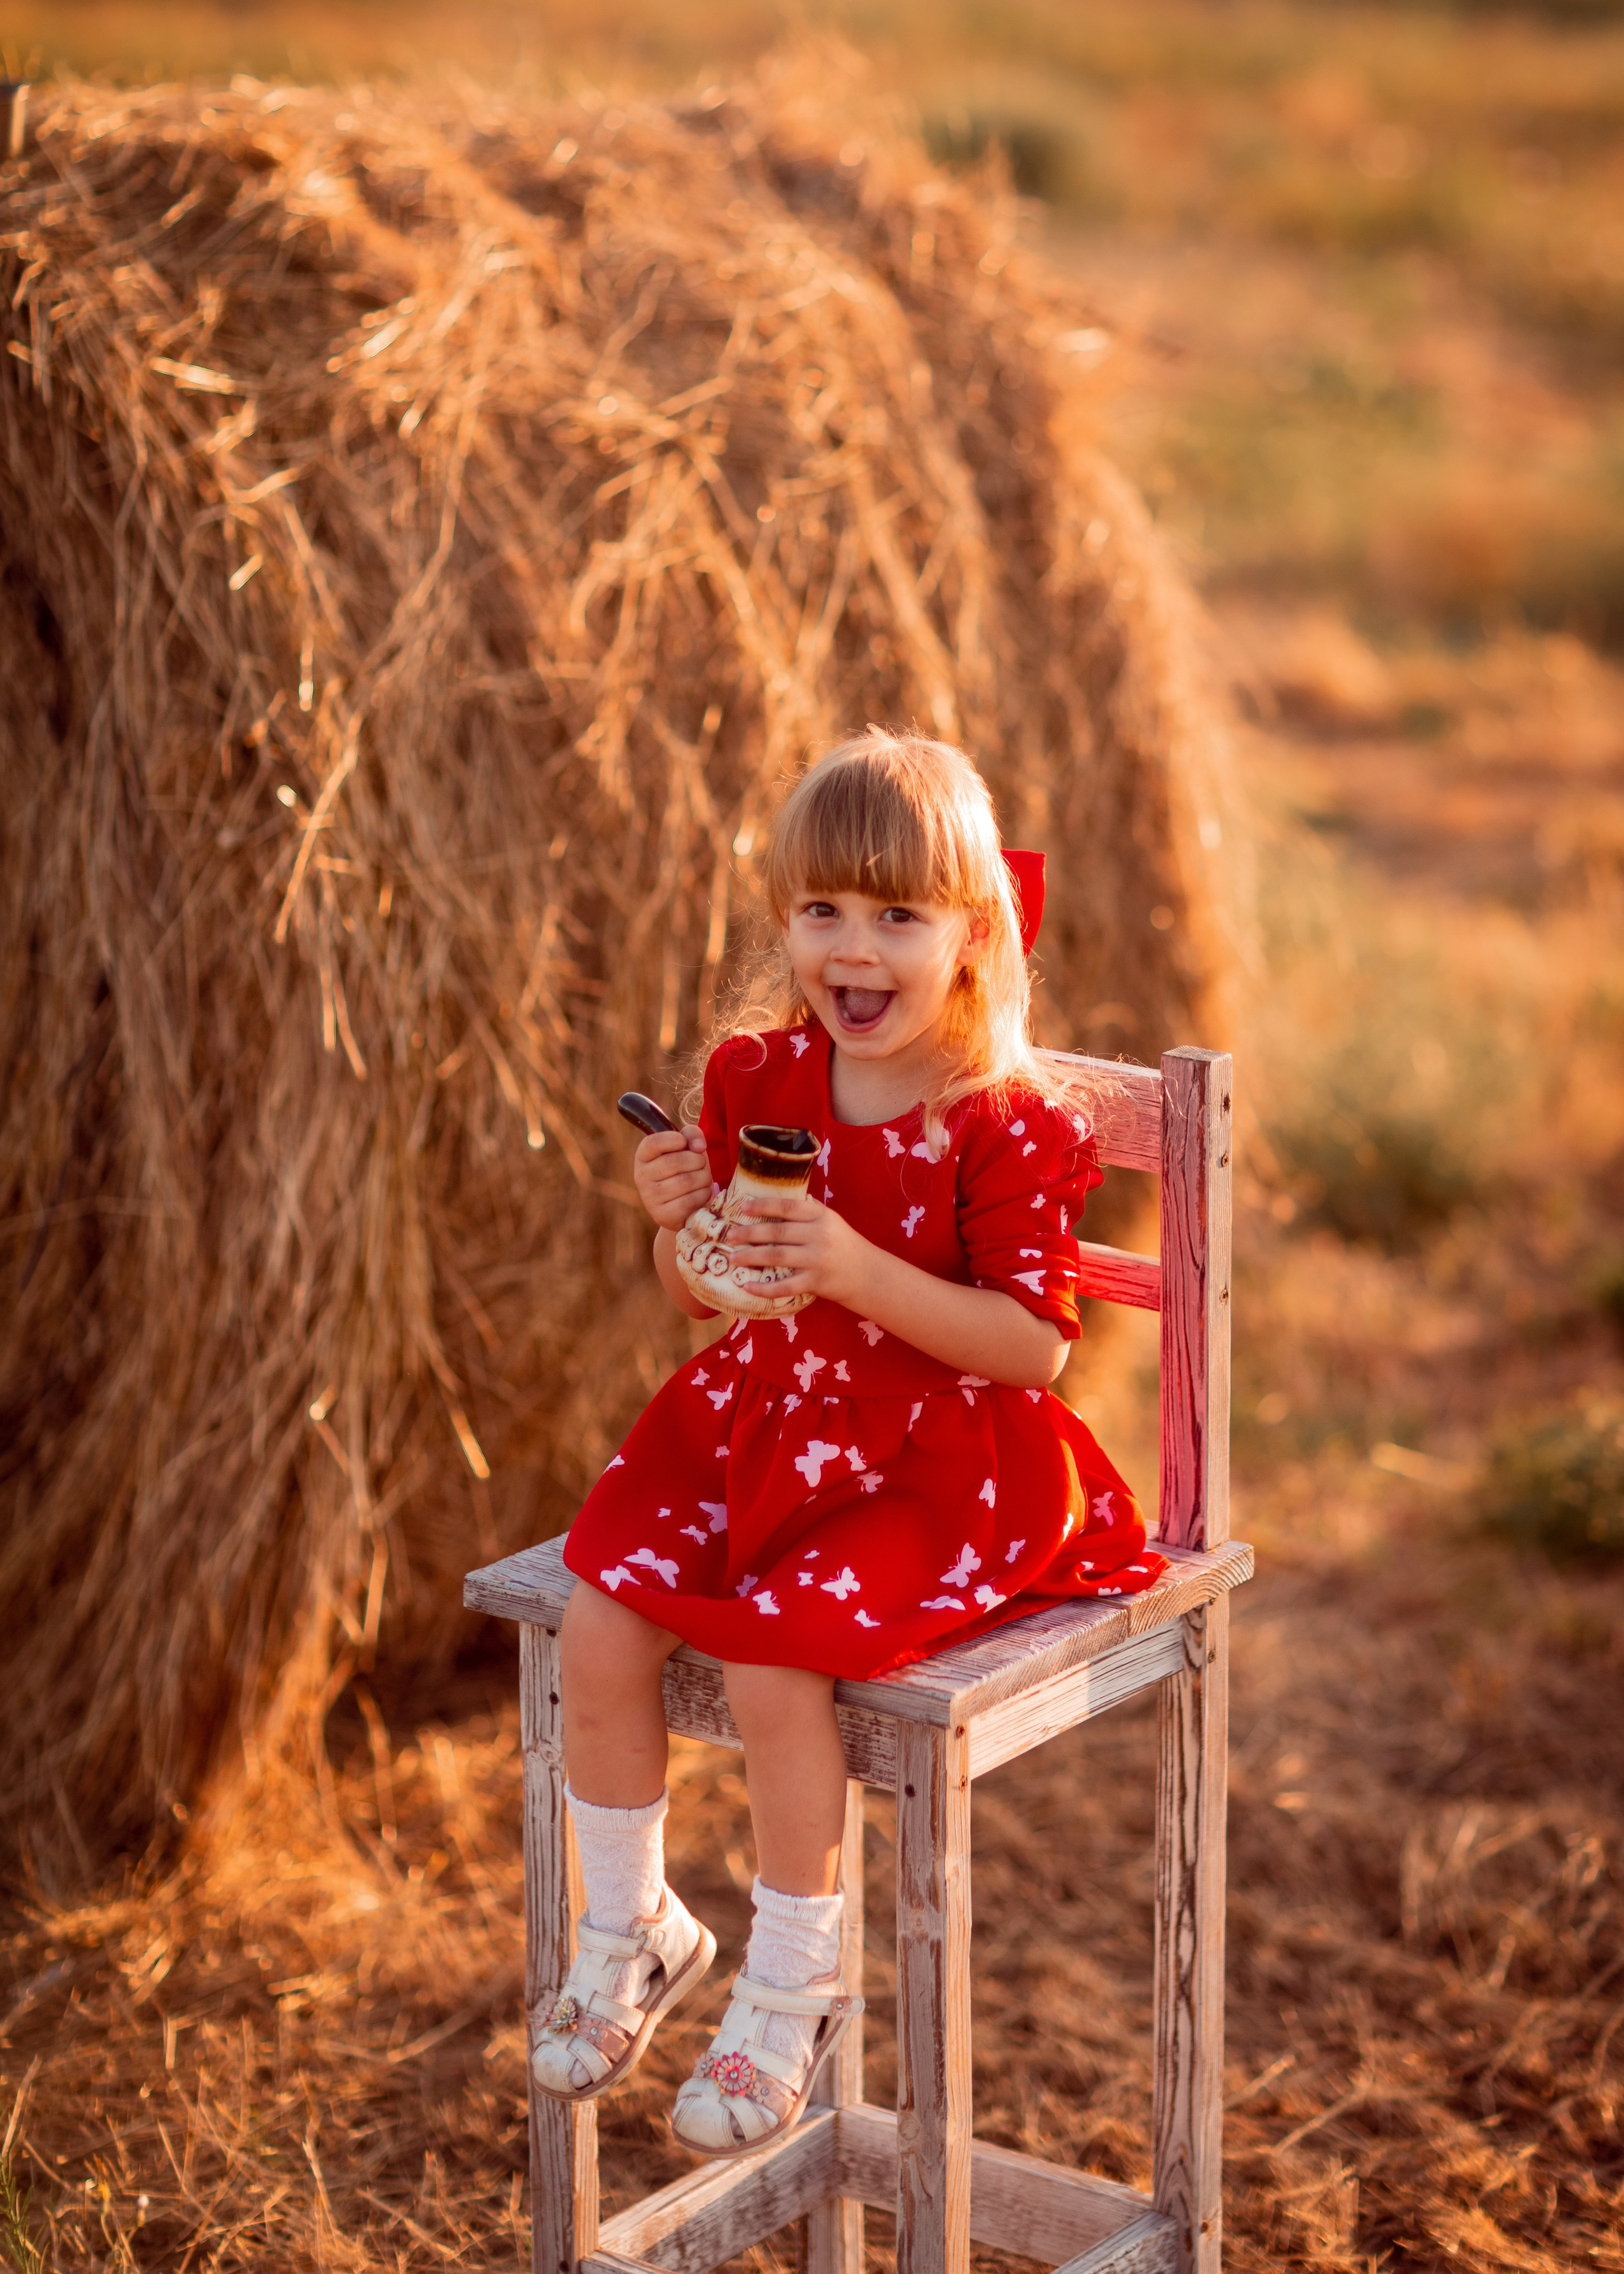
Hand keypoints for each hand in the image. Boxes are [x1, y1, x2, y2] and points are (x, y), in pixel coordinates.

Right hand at [634, 1126, 712, 1229]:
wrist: (683, 1205)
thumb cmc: (685, 1169)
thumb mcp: (687, 1147)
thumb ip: (692, 1134)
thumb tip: (699, 1146)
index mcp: (643, 1155)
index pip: (653, 1143)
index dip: (674, 1139)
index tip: (684, 1143)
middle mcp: (641, 1176)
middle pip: (676, 1162)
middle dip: (698, 1161)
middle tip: (701, 1165)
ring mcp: (649, 1198)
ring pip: (686, 1182)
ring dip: (704, 1178)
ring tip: (703, 1179)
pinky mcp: (662, 1215)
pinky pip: (689, 1201)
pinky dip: (703, 1195)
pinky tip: (701, 1193)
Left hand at [727, 1191, 873, 1308]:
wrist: (868, 1274)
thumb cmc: (844, 1245)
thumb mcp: (831, 1221)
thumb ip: (807, 1213)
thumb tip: (776, 1202)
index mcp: (822, 1217)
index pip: (788, 1207)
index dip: (764, 1205)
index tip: (743, 1207)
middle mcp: (819, 1236)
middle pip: (777, 1233)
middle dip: (750, 1234)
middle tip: (730, 1235)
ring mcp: (817, 1260)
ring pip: (777, 1257)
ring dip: (751, 1257)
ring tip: (732, 1258)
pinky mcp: (816, 1282)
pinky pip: (785, 1286)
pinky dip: (764, 1288)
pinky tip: (747, 1287)